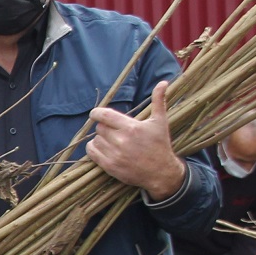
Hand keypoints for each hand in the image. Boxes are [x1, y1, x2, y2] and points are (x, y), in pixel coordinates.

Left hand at [86, 81, 185, 198]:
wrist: (161, 172)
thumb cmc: (160, 145)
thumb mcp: (160, 122)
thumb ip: (158, 100)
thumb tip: (163, 82)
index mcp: (131, 127)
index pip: (104, 115)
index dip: (96, 113)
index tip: (95, 114)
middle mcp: (121, 141)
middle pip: (100, 127)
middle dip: (104, 127)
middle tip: (113, 130)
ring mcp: (115, 155)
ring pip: (96, 139)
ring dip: (100, 138)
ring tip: (112, 140)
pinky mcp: (110, 167)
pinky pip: (92, 153)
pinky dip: (93, 148)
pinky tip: (103, 147)